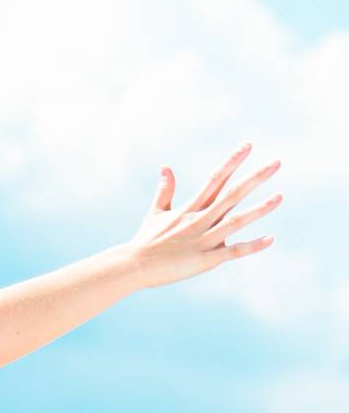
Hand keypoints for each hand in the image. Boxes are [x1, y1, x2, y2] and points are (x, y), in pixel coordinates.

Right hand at [126, 143, 281, 288]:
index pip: (215, 179)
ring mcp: (203, 241)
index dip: (232, 162)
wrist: (133, 266)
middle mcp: (199, 221)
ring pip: (235, 222)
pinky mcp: (204, 261)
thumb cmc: (144, 241)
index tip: (248, 146)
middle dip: (255, 178)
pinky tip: (270, 239)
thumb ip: (165, 191)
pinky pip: (232, 252)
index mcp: (189, 209)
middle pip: (232, 195)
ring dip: (259, 209)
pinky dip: (251, 246)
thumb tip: (166, 167)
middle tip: (277, 163)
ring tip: (280, 196)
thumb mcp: (155, 213)